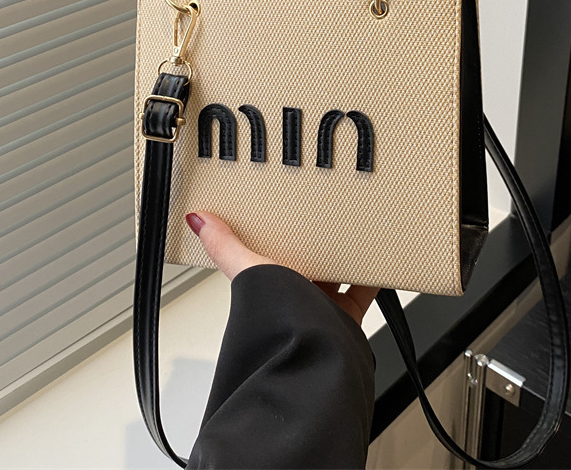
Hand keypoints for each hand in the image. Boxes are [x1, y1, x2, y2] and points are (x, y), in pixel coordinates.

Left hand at [186, 211, 378, 325]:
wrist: (312, 354)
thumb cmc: (275, 322)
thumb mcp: (249, 268)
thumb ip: (224, 245)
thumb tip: (197, 220)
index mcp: (268, 285)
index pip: (272, 254)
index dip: (277, 236)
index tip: (283, 216)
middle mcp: (294, 298)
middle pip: (305, 263)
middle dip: (313, 243)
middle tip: (321, 217)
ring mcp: (321, 308)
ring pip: (334, 274)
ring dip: (342, 256)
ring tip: (348, 231)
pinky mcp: (346, 316)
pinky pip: (362, 290)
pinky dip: (370, 275)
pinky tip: (374, 258)